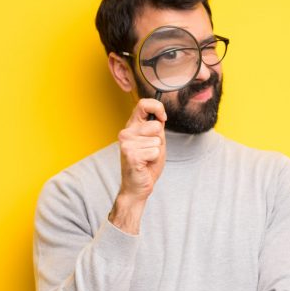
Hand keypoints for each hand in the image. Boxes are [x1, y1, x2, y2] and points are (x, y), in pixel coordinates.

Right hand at [109, 98, 165, 233]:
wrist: (137, 186)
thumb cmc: (147, 164)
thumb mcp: (155, 141)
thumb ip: (157, 128)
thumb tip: (161, 115)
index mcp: (132, 126)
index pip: (143, 104)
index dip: (157, 107)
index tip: (163, 118)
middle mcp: (126, 132)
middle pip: (156, 126)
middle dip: (159, 140)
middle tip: (150, 151)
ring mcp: (126, 143)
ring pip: (157, 140)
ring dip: (156, 151)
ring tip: (147, 159)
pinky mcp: (130, 154)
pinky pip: (155, 151)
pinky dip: (154, 159)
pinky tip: (145, 164)